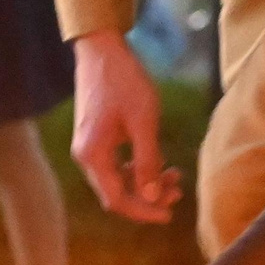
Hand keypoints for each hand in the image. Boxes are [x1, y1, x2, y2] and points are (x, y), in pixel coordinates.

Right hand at [71, 29, 180, 222]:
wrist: (102, 50)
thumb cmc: (124, 81)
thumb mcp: (143, 122)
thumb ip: (147, 161)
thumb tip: (153, 196)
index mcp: (94, 156)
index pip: (117, 200)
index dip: (144, 211)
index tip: (170, 214)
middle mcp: (85, 156)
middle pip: (116, 193)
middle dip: (148, 197)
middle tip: (179, 191)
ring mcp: (87, 147)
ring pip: (117, 179)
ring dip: (144, 182)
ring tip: (174, 175)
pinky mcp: (94, 137)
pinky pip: (114, 164)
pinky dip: (135, 168)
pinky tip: (157, 161)